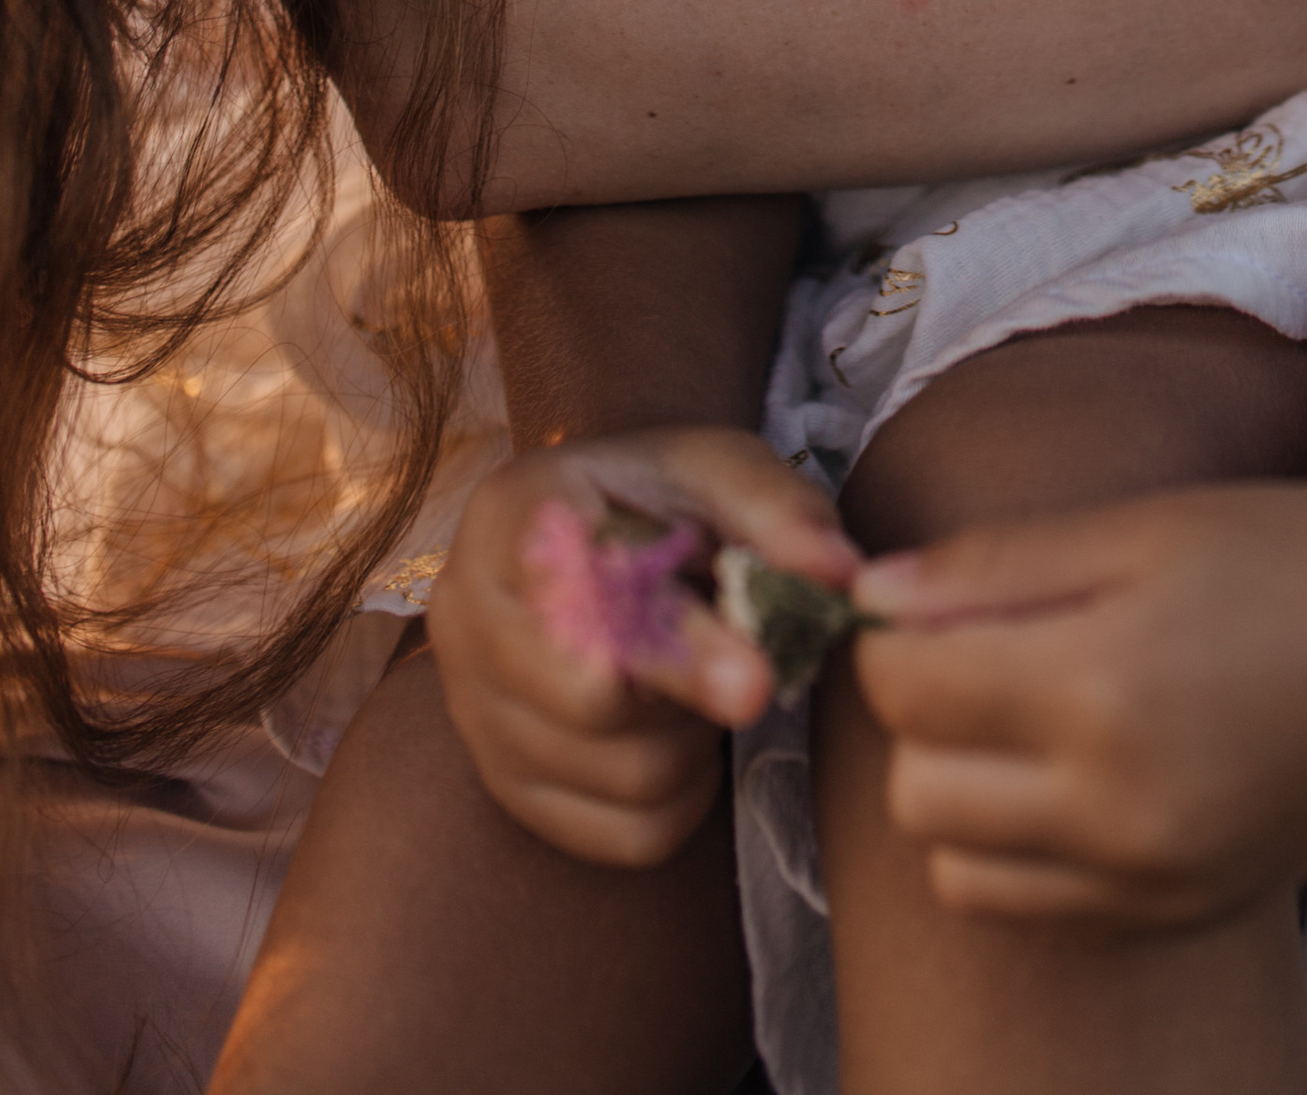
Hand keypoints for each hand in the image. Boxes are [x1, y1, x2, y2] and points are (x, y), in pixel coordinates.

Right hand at [425, 426, 857, 868]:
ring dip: (696, 740)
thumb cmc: (661, 502)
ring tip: (702, 682)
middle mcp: (466, 616)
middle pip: (592, 704)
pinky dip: (682, 798)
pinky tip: (681, 734)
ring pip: (620, 776)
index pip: (584, 599)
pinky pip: (622, 836)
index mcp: (510, 516)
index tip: (755, 682)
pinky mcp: (504, 788)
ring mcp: (472, 712)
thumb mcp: (722, 472)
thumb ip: (782, 514)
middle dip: (692, 689)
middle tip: (744, 662)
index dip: (676, 645)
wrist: (594, 541)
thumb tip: (839, 575)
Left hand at [851, 476, 1306, 934]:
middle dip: (920, 715)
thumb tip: (865, 595)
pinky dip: (1020, 849)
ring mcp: (1151, 876)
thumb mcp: (1141, 528)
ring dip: (960, 788)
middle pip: (914, 787)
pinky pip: (1032, 907)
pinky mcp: (1179, 913)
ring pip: (956, 864)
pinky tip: (1074, 774)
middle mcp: (1120, 803)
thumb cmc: (1289, 555)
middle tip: (977, 652)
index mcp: (1103, 683)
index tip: (927, 601)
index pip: (902, 686)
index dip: (892, 633)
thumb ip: (994, 565)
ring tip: (1022, 715)